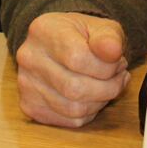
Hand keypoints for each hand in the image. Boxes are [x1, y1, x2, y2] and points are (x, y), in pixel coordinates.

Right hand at [14, 12, 130, 127]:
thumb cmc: (82, 36)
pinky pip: (69, 120)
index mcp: (44, 30)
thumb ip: (109, 38)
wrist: (58, 44)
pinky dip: (89, 113)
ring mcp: (26, 84)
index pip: (77, 58)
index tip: (120, 62)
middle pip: (74, 88)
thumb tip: (114, 50)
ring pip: (73, 109)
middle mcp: (29, 57)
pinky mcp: (31, 106)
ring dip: (101, 101)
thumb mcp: (100, 27)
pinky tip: (94, 97)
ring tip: (109, 86)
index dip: (107, 67)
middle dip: (108, 87)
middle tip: (119, 77)